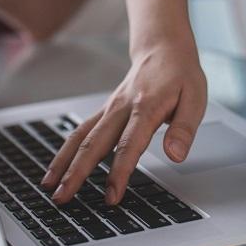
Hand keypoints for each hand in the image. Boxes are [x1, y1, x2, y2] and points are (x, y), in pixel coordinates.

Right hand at [42, 42, 206, 204]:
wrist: (163, 47)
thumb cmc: (180, 74)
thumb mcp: (195, 98)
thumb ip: (184, 128)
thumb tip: (176, 155)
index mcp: (146, 107)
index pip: (129, 145)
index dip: (119, 172)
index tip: (112, 196)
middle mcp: (121, 108)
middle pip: (94, 143)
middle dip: (77, 173)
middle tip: (63, 198)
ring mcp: (110, 109)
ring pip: (81, 137)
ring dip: (63, 163)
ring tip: (49, 187)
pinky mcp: (105, 111)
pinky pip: (81, 131)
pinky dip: (66, 151)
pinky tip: (56, 168)